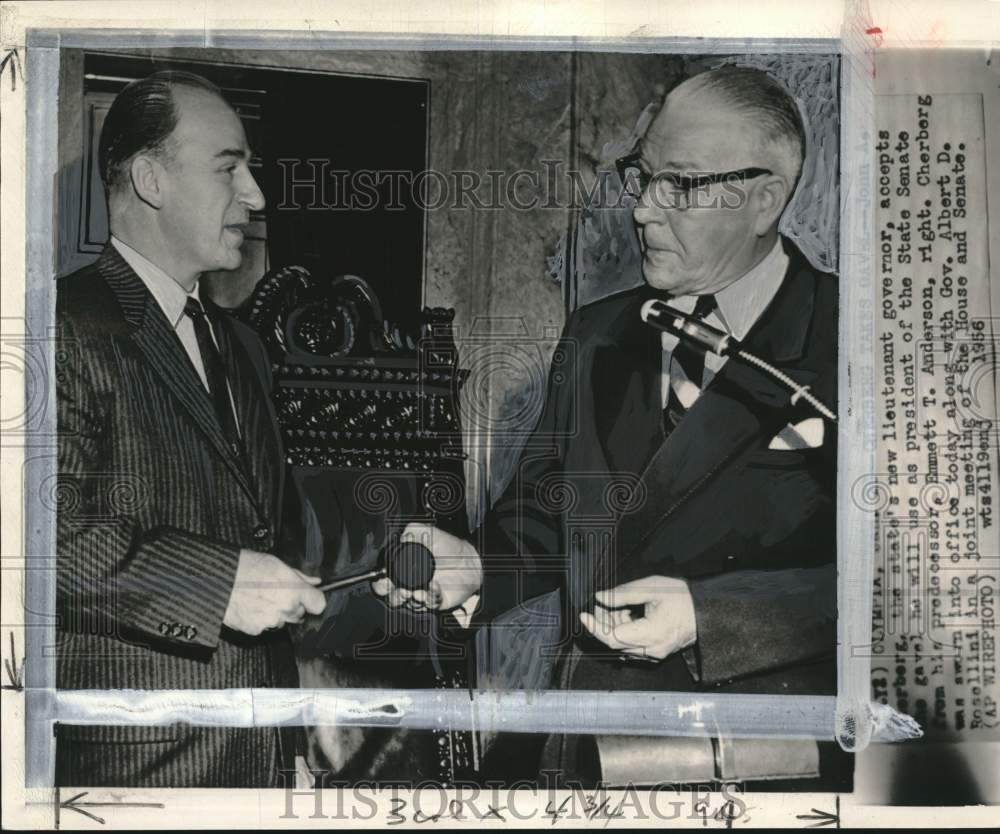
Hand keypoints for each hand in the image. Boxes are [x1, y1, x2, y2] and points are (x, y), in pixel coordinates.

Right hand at [223, 549, 326, 635]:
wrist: (216, 580)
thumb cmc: (244, 567)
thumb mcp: (276, 563)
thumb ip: (299, 576)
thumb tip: (314, 581)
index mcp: (293, 590)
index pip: (318, 604)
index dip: (313, 600)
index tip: (309, 596)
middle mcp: (285, 608)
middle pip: (299, 613)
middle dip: (292, 605)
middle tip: (276, 592)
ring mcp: (270, 621)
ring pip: (282, 620)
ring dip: (276, 612)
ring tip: (259, 597)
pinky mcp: (255, 630)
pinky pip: (264, 626)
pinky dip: (260, 619)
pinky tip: (250, 605)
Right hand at [371, 523, 481, 612]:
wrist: (468, 559)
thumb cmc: (446, 546)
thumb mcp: (426, 532)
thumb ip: (411, 532)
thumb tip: (400, 539)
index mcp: (402, 568)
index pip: (383, 579)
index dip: (381, 581)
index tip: (385, 578)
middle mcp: (409, 583)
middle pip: (391, 596)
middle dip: (393, 594)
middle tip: (401, 588)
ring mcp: (421, 594)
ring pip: (408, 604)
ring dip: (410, 597)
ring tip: (416, 591)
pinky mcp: (435, 601)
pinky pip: (429, 604)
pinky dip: (430, 596)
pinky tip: (434, 586)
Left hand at [579, 575, 696, 660]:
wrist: (705, 611)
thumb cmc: (683, 598)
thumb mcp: (653, 587)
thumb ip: (624, 593)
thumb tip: (600, 597)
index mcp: (652, 634)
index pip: (613, 638)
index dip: (595, 627)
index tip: (584, 615)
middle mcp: (652, 650)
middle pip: (615, 642)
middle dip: (603, 623)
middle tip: (600, 604)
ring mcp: (654, 654)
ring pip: (622, 644)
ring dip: (613, 626)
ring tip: (615, 606)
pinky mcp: (655, 652)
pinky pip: (632, 645)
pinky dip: (624, 631)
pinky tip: (625, 615)